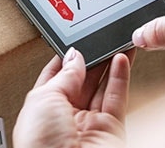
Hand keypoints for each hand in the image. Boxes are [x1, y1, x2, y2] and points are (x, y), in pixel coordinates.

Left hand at [13, 48, 133, 147]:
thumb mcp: (43, 99)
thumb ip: (63, 75)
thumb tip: (74, 56)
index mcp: (42, 110)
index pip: (55, 77)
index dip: (65, 57)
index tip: (75, 38)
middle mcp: (66, 118)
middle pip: (81, 80)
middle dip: (91, 57)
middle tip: (99, 35)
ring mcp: (90, 124)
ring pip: (102, 86)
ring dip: (110, 61)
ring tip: (115, 40)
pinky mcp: (112, 128)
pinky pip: (117, 97)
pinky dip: (122, 76)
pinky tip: (122, 58)